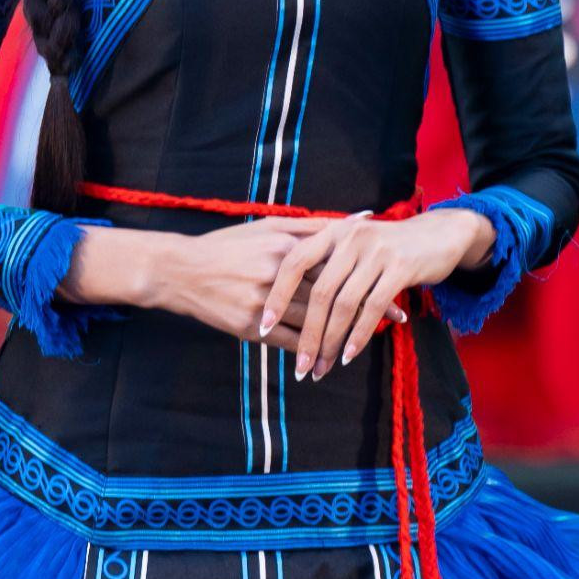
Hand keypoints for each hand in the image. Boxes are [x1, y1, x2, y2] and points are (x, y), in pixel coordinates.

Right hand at [158, 216, 401, 351]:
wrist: (181, 270)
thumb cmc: (228, 246)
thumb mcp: (267, 226)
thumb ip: (313, 225)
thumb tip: (358, 218)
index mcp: (286, 246)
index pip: (338, 264)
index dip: (369, 277)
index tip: (397, 284)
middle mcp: (279, 273)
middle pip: (333, 295)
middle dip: (368, 307)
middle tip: (398, 317)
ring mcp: (263, 301)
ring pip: (313, 324)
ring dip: (341, 336)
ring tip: (364, 344)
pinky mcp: (248, 326)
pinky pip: (287, 342)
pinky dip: (308, 352)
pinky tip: (325, 359)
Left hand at [261, 208, 493, 380]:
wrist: (437, 234)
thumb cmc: (384, 246)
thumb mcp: (349, 244)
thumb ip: (322, 262)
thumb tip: (286, 299)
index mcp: (330, 231)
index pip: (293, 264)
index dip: (277, 296)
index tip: (262, 328)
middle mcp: (349, 238)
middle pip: (318, 292)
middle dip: (306, 333)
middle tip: (298, 365)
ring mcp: (375, 251)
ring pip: (344, 304)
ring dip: (330, 341)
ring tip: (320, 368)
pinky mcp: (399, 267)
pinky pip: (372, 307)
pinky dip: (358, 335)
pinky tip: (349, 355)